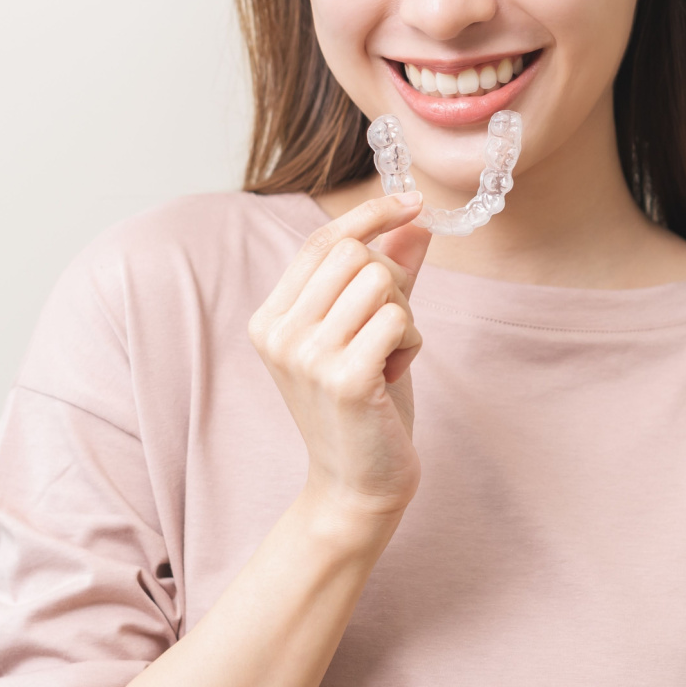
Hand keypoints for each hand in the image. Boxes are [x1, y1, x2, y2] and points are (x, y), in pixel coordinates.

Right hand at [248, 193, 431, 520]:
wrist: (358, 486)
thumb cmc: (366, 405)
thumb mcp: (370, 330)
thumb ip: (389, 274)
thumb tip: (414, 220)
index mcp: (271, 318)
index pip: (321, 240)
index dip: (369, 214)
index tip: (412, 200)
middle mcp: (279, 333)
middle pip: (354, 254)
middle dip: (391, 282)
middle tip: (391, 329)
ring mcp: (306, 355)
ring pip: (380, 281)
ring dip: (404, 316)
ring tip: (389, 357)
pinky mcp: (343, 378)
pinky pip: (398, 317)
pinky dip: (411, 340)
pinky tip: (394, 375)